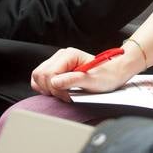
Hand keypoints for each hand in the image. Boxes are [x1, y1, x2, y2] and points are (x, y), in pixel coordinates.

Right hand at [30, 45, 144, 101]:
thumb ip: (72, 80)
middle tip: (65, 96)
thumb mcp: (92, 80)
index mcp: (69, 55)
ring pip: (38, 76)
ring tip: (62, 93)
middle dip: (50, 89)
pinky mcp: (56, 69)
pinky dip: (45, 87)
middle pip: (40, 74)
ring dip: (46, 89)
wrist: (114, 72)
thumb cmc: (106, 75)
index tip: (68, 96)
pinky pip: (41, 79)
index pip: (49, 74)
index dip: (56, 89)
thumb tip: (55, 82)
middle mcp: (61, 56)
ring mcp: (57, 62)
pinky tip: (58, 91)